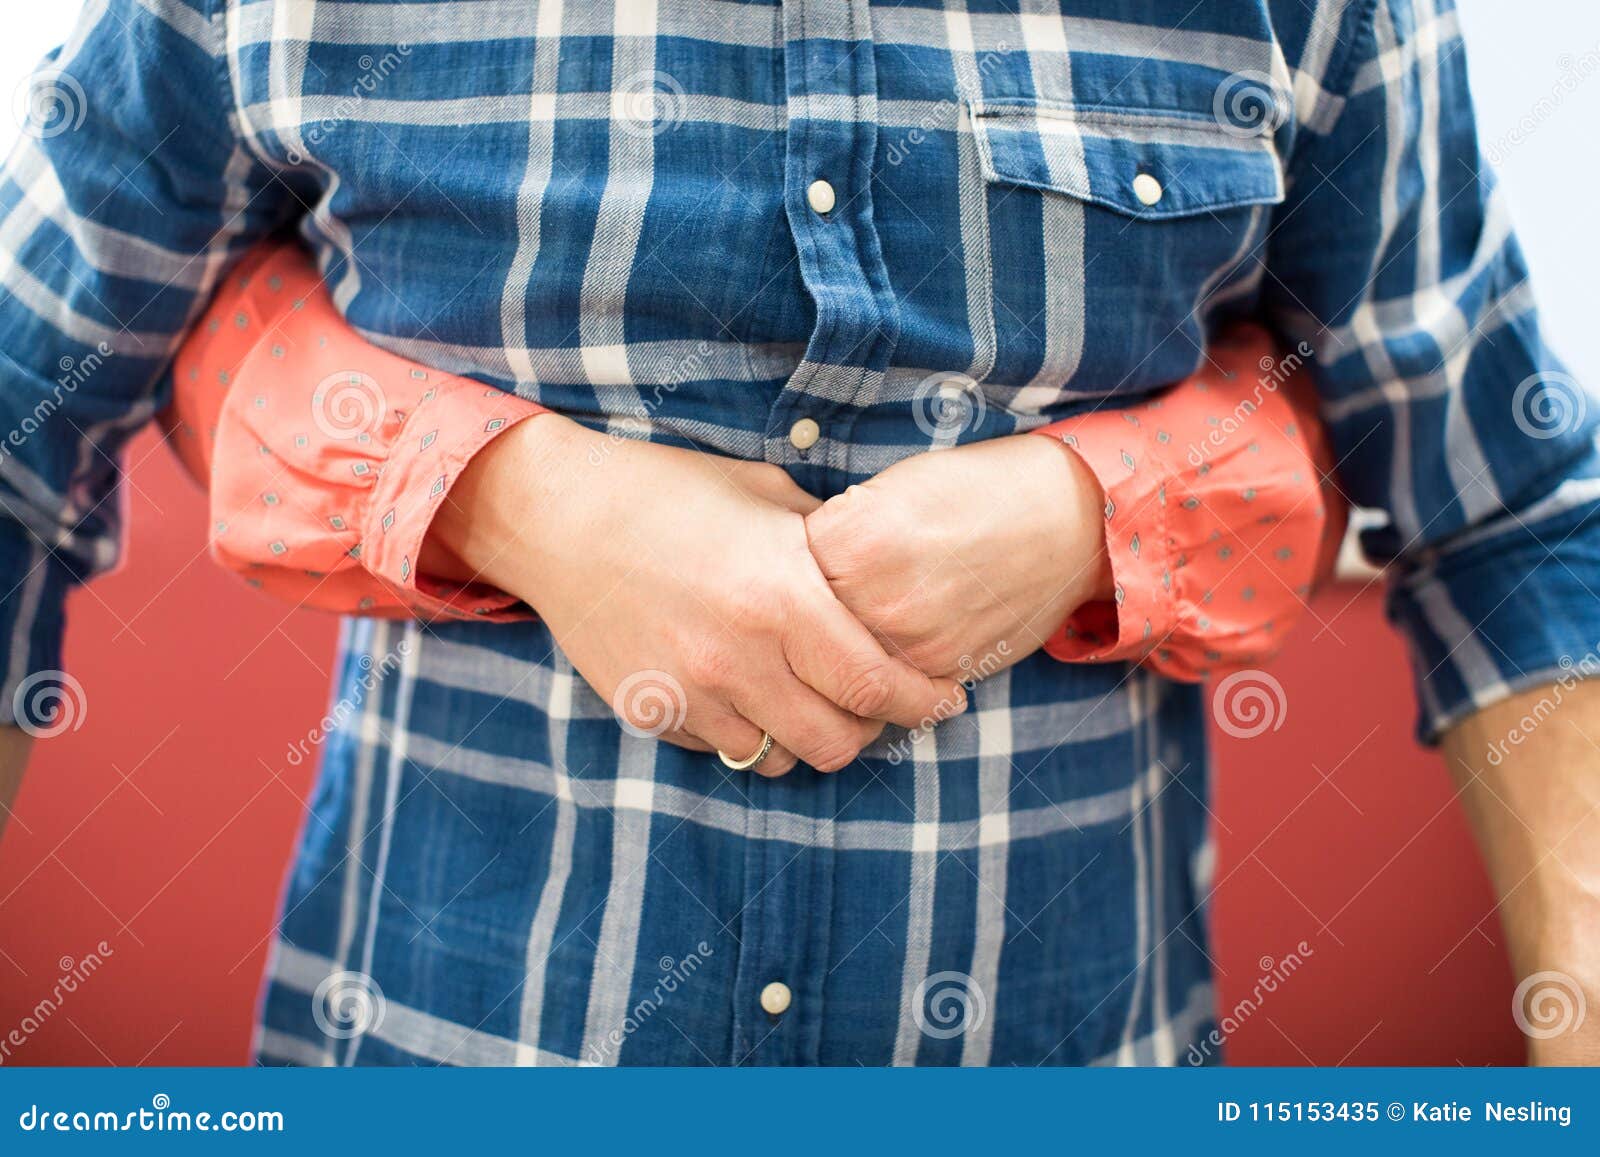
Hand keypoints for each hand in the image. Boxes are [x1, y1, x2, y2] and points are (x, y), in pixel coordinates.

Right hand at [430, 415, 965, 776]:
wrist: (559, 518)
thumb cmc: (670, 492)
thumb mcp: (765, 496)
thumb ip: (830, 544)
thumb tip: (886, 573)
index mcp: (781, 595)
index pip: (878, 684)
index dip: (924, 702)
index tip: (944, 698)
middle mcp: (739, 656)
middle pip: (839, 740)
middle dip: (876, 730)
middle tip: (884, 706)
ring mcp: (692, 693)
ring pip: (781, 757)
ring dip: (811, 736)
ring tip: (817, 701)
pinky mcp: (654, 713)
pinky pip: (725, 747)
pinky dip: (751, 731)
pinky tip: (751, 691)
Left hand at [804, 434, 1110, 680]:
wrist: (1064, 520)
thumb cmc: (975, 490)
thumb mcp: (891, 488)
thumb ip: (837, 532)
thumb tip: (796, 567)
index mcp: (852, 541)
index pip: (779, 572)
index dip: (784, 566)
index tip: (794, 560)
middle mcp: (874, 598)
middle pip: (802, 628)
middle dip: (804, 619)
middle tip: (814, 605)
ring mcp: (907, 642)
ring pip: (839, 666)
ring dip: (837, 654)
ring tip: (850, 627)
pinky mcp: (940, 670)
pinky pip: (887, 682)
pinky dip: (881, 669)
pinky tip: (890, 642)